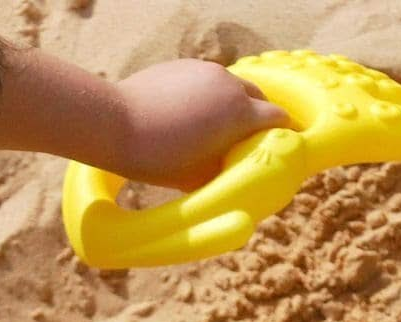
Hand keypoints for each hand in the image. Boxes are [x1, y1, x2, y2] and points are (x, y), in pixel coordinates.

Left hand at [115, 58, 289, 190]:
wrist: (116, 125)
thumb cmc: (160, 159)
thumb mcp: (203, 176)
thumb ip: (232, 167)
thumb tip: (242, 169)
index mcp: (241, 114)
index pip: (279, 117)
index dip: (284, 133)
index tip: (282, 144)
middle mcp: (229, 85)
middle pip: (259, 97)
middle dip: (260, 116)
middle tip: (252, 138)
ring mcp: (205, 70)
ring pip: (232, 86)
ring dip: (234, 104)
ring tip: (221, 127)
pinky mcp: (183, 65)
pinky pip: (208, 80)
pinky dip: (210, 96)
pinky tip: (194, 114)